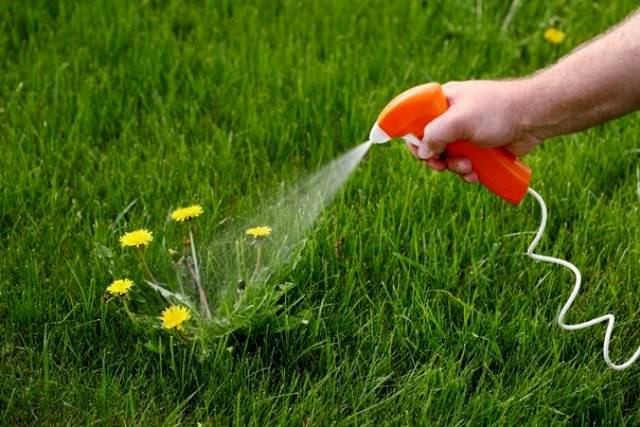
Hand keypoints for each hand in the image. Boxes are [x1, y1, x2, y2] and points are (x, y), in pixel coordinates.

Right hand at [407, 80, 542, 182]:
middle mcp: (452, 116)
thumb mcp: (458, 120)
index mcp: (443, 101)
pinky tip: (477, 173)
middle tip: (443, 166)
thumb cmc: (497, 111)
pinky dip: (468, 171)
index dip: (414, 138)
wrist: (534, 118)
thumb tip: (423, 153)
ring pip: (448, 157)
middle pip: (431, 144)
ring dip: (456, 167)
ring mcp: (466, 132)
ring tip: (470, 168)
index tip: (420, 153)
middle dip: (438, 159)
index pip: (416, 120)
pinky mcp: (479, 146)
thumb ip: (434, 135)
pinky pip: (465, 163)